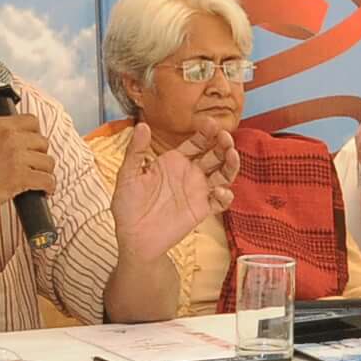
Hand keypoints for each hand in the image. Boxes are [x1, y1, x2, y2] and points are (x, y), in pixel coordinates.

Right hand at [0, 110, 55, 223]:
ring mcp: (16, 156)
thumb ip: (3, 138)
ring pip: (48, 162)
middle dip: (41, 157)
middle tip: (33, 167)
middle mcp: (10, 136)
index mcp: (0, 125)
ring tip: (37, 180)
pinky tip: (44, 191)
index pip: (33, 121)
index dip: (36, 136)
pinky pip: (47, 180)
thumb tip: (26, 145)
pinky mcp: (19, 176)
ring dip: (45, 173)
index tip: (33, 147)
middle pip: (43, 143)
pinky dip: (48, 187)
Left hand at [113, 123, 236, 256]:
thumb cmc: (128, 206)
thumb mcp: (128, 174)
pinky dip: (225, 196)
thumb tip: (142, 125)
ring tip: (232, 155)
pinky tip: (220, 191)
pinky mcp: (201, 210)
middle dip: (223, 144)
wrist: (133, 237)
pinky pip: (220, 202)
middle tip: (225, 137)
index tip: (211, 123)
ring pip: (222, 174)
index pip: (196, 142)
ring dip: (230, 164)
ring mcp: (197, 192)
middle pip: (214, 155)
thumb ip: (136, 150)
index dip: (206, 132)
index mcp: (174, 161)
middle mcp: (189, 174)